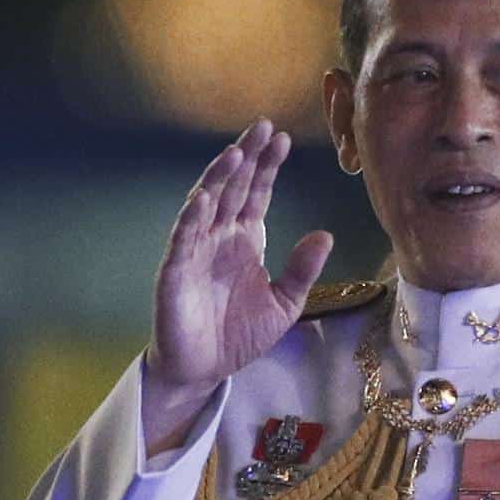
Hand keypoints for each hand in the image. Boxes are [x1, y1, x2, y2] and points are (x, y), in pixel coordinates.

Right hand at [143, 119, 332, 453]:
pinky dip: (190, 220)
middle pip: (232, 189)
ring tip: (235, 154)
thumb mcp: (284, 303)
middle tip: (261, 127)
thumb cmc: (239, 335)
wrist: (205, 371)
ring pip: (205, 206)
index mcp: (245, 240)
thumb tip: (324, 234)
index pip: (256, 194)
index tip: (281, 139)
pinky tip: (202, 199)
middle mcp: (218, 238)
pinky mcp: (175, 274)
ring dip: (218, 180)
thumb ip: (301, 270)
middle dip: (246, 159)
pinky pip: (182, 242)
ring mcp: (194, 252)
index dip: (267, 167)